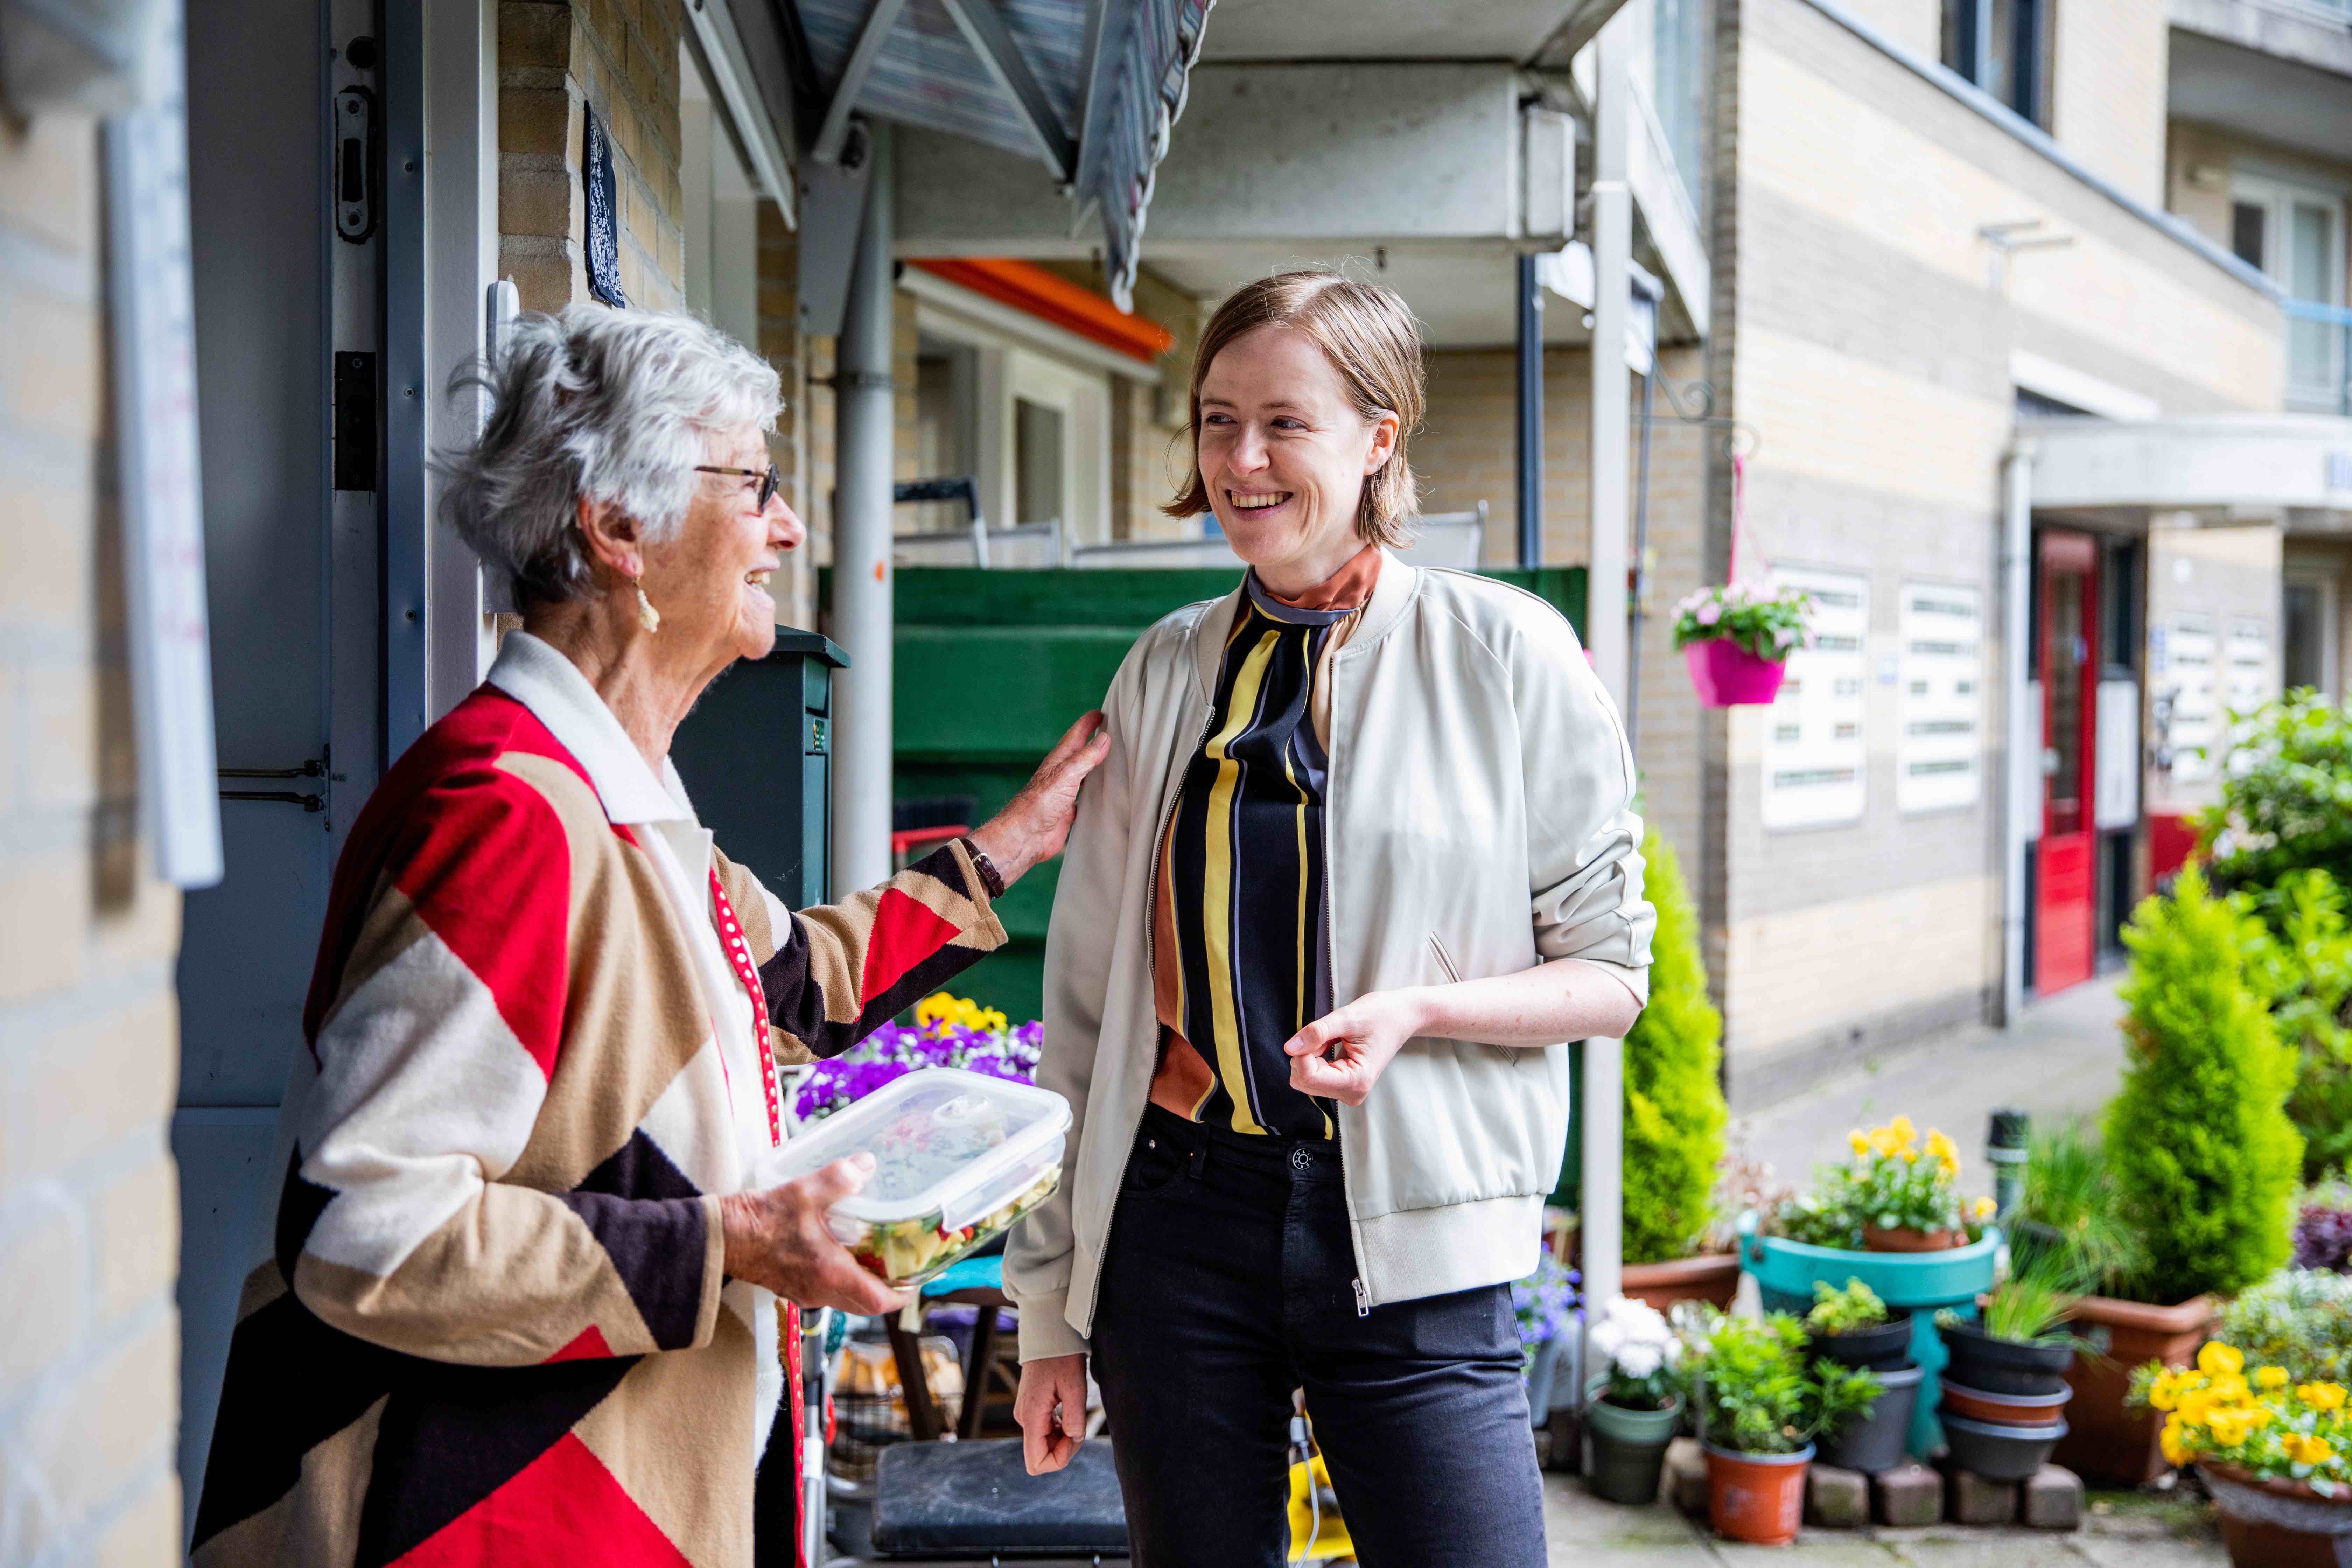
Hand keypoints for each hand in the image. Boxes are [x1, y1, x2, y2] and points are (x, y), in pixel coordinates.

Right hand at [718, 1154, 904, 1315]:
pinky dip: (841, 1277)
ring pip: (845, 1298)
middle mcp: (819, 1291)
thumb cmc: (758, 1220)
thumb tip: (866, 1165)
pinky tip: (841, 1249)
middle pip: (865, 1305)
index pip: (878, 1302)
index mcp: (831, 1275)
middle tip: (902, 1266)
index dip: (904, 1294)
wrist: (718, 1237)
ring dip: (863, 1283)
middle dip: (887, 1289)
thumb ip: (839, 1179)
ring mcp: (803, 1291)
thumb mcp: (804, 1192)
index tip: (918, 1280)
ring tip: (876, 1255)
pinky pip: (825, 1289)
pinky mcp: (790, 1284)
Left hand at [968, 712, 1110, 887]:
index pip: (1076, 736)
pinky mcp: (1068, 811)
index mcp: (1059, 761)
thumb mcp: (1066, 775)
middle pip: (1080, 754)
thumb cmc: (1039, 804)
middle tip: (1109, 730)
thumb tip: (1104, 738)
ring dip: (1095, 767)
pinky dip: (1095, 793)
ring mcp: (1064, 792)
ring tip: (1111, 759)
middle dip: (1093, 741)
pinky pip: (1085, 797)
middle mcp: (1062, 774)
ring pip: (1084, 775)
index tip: (1101, 713)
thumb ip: (1086, 757)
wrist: (1026, 835)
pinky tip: (1102, 794)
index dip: (1087, 723)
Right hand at [1015, 1353, 1089, 1474]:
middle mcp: (1024, 1419)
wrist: (1049, 1337)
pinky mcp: (1031, 1410)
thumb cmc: (1062, 1358)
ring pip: (1044, 1444)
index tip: (1075, 1438)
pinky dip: (1059, 1430)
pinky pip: (1044, 1432)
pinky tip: (1069, 1412)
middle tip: (1080, 1424)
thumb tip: (1074, 1438)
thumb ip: (1075, 1417)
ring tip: (1076, 1414)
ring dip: (1063, 1438)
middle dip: (1064, 1448)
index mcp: (1032, 1417)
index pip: (1036, 1463)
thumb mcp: (1075, 1386)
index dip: (1059, 1460)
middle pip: (1042, 1455)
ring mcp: (1026, 1414)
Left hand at [1284, 989, 1432, 1105]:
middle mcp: (1351, 1093)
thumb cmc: (1380, 1015)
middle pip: (1303, 1081)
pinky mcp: (1341, 1086)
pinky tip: (1334, 1045)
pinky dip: (1316, 1056)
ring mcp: (1346, 1092)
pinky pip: (1312, 1075)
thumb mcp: (1347, 1018)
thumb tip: (1289, 1048)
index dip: (1303, 1053)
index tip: (1318, 1034)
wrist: (1400, 1017)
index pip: (1308, 1078)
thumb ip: (1317, 1033)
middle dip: (1308, 1054)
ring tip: (1336, 1039)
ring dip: (1312, 1054)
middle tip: (1330, 1035)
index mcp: (1356, 1081)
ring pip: (1305, 1078)